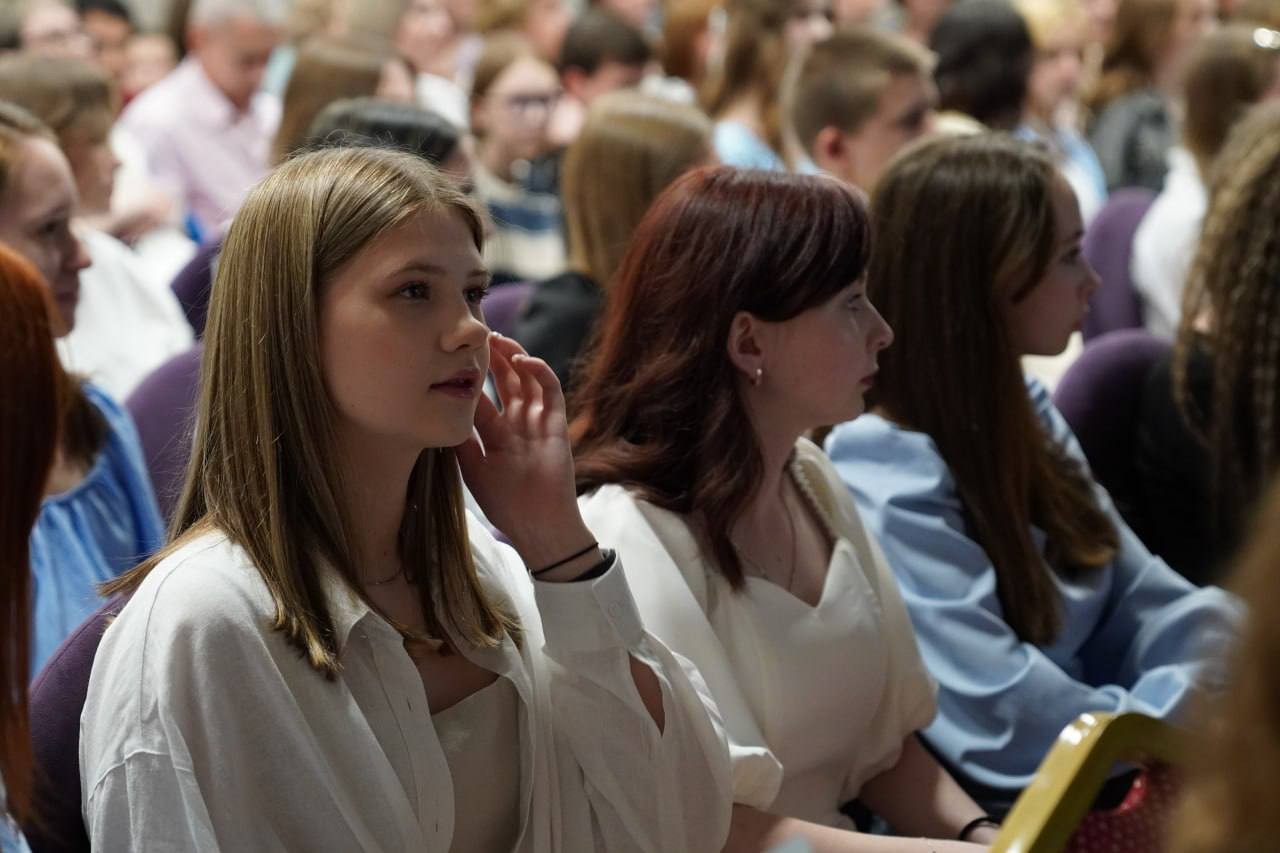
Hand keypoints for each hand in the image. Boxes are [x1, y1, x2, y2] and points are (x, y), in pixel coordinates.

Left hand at [456, 333, 597, 573]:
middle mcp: (517, 424)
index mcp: (496, 435)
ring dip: (515, 357)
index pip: (483, 398)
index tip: (452, 359)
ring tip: (498, 339)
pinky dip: (539, 371)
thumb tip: (438, 413)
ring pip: (527, 379)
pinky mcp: (556, 424)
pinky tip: (522, 360)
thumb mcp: (473, 469)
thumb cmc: (505, 504)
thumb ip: (461, 441)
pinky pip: (551, 391)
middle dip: (494, 359)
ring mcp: (538, 422)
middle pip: (506, 382)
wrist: (537, 525)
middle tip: (478, 337)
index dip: (470, 378)